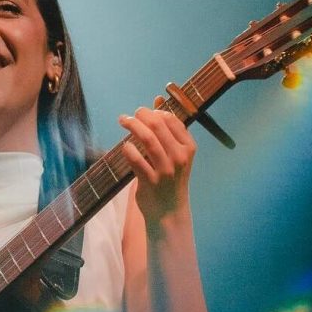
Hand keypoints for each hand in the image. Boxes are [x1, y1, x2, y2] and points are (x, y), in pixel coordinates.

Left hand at [119, 98, 195, 231]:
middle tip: (129, 116)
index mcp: (188, 148)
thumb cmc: (170, 178)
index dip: (156, 111)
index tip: (145, 112)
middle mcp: (179, 157)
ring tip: (123, 121)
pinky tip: (125, 146)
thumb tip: (158, 100)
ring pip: (147, 139)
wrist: (169, 211)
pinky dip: (128, 149)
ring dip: (132, 126)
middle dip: (141, 115)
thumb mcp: (175, 154)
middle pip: (158, 126)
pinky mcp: (150, 181)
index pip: (173, 120)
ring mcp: (165, 170)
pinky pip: (136, 159)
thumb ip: (167, 129)